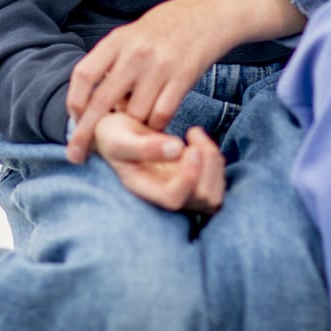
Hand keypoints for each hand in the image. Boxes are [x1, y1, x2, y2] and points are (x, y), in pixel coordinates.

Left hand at [63, 0, 299, 164]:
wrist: (207, 15)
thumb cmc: (164, 29)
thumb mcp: (130, 35)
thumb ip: (110, 63)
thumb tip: (89, 101)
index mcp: (117, 41)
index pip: (83, 74)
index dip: (74, 101)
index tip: (74, 121)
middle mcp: (134, 53)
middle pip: (101, 102)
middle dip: (85, 133)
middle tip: (76, 155)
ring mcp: (159, 66)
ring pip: (134, 114)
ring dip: (132, 128)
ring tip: (137, 127)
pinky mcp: (182, 77)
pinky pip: (161, 115)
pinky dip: (156, 126)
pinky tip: (156, 125)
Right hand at [91, 113, 224, 213]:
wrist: (118, 135)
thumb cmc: (114, 136)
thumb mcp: (119, 137)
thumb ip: (145, 146)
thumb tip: (178, 149)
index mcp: (143, 189)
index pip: (173, 199)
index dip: (188, 178)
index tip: (190, 148)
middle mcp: (164, 196)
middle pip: (202, 198)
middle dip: (207, 164)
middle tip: (192, 132)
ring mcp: (180, 193)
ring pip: (213, 194)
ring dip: (213, 160)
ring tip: (194, 133)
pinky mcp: (193, 184)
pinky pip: (217, 182)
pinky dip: (215, 158)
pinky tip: (196, 138)